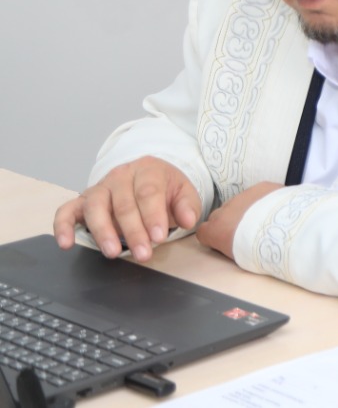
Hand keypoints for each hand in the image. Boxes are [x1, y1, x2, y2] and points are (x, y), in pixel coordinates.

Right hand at [53, 156, 200, 261]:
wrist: (146, 177)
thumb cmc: (164, 188)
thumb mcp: (183, 192)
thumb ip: (187, 206)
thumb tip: (188, 220)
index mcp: (147, 170)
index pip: (148, 192)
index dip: (153, 216)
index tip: (159, 237)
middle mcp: (120, 177)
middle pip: (123, 204)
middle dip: (133, 231)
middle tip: (143, 253)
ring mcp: (98, 188)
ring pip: (95, 207)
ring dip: (103, 231)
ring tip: (112, 252)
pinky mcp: (81, 202)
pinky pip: (66, 211)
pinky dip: (63, 226)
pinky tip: (66, 243)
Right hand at [197, 182, 282, 260]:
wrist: (284, 229)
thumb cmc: (261, 250)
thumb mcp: (237, 256)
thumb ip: (228, 245)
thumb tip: (231, 244)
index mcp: (215, 230)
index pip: (203, 231)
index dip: (214, 235)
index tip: (224, 239)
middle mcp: (225, 210)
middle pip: (221, 214)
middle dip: (231, 221)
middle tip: (247, 231)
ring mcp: (243, 195)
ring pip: (240, 201)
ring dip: (248, 209)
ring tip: (265, 220)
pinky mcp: (262, 186)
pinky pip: (259, 193)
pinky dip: (265, 199)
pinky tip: (275, 209)